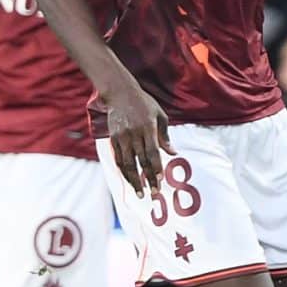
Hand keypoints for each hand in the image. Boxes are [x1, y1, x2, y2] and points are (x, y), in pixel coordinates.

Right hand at [103, 80, 170, 195]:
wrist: (119, 93)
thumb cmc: (144, 104)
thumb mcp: (160, 116)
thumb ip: (165, 136)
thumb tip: (173, 153)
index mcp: (147, 128)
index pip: (152, 153)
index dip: (156, 168)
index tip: (160, 181)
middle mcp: (133, 133)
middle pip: (140, 161)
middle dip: (147, 179)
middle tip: (153, 193)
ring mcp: (121, 136)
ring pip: (127, 163)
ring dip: (133, 180)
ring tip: (140, 192)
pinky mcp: (112, 138)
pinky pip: (118, 158)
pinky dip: (123, 171)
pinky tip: (129, 180)